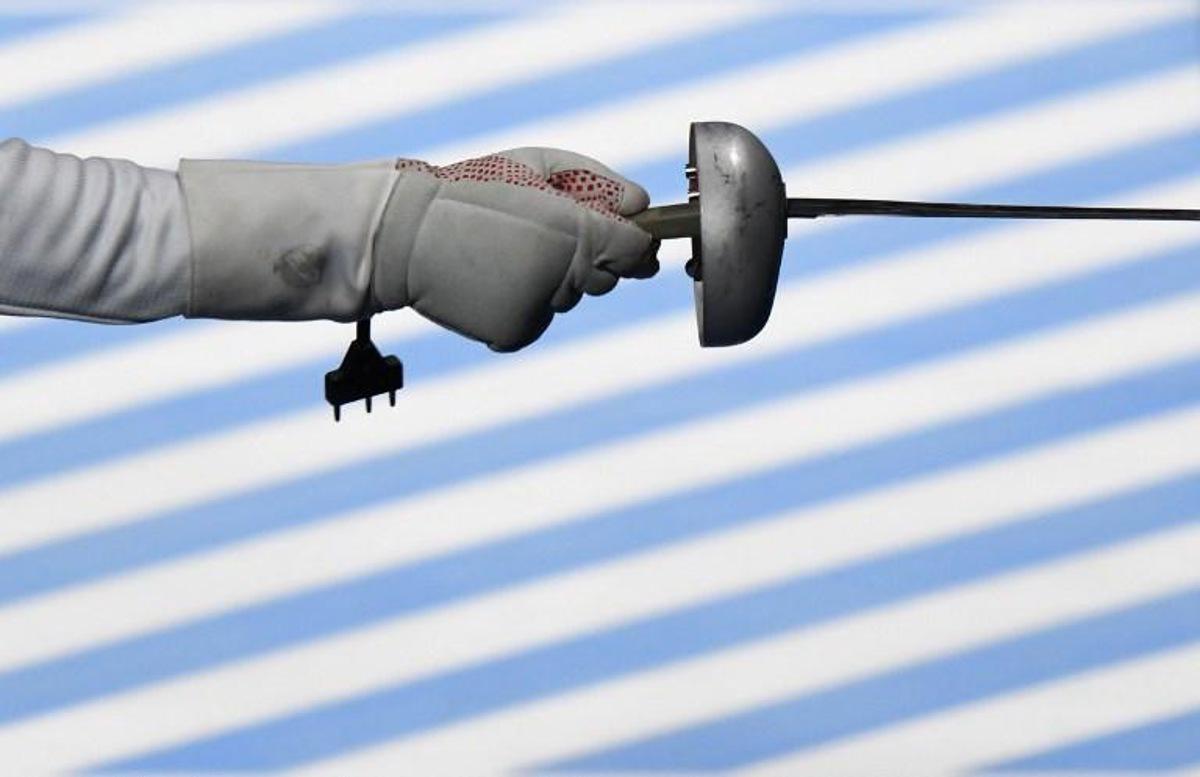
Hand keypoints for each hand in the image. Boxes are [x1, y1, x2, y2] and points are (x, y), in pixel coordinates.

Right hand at [373, 148, 658, 351]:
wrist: (403, 235)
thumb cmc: (474, 191)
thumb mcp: (538, 164)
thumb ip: (600, 183)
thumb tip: (644, 207)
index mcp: (575, 229)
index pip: (638, 251)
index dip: (632, 242)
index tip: (614, 232)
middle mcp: (564, 275)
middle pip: (606, 279)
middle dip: (586, 259)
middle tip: (536, 234)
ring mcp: (539, 309)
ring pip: (568, 299)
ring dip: (550, 280)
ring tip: (503, 252)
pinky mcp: (515, 333)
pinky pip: (537, 319)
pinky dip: (523, 303)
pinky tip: (491, 278)